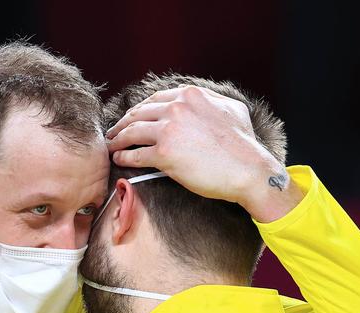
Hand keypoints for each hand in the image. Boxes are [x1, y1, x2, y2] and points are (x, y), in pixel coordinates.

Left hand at [106, 85, 302, 222]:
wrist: (249, 170)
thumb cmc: (244, 145)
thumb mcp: (231, 109)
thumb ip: (211, 101)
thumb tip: (202, 100)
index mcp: (190, 95)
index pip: (155, 99)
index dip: (140, 109)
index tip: (132, 117)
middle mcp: (177, 109)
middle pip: (138, 114)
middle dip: (123, 123)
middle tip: (114, 131)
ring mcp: (169, 130)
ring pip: (132, 132)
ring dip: (117, 139)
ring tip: (110, 145)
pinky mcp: (163, 155)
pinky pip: (135, 155)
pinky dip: (123, 156)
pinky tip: (119, 158)